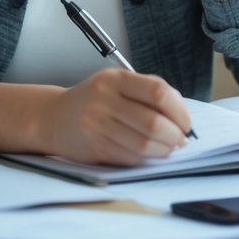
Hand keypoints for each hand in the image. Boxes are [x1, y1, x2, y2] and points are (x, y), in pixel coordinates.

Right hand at [38, 70, 191, 165]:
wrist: (52, 117)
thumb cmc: (93, 101)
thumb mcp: (116, 84)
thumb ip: (146, 93)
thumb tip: (182, 116)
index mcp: (115, 79)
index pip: (158, 92)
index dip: (179, 110)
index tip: (186, 122)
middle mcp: (104, 99)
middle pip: (153, 122)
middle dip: (174, 135)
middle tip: (180, 140)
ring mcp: (97, 124)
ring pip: (143, 144)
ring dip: (163, 150)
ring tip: (168, 149)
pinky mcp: (94, 146)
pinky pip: (129, 157)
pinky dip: (145, 159)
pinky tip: (149, 154)